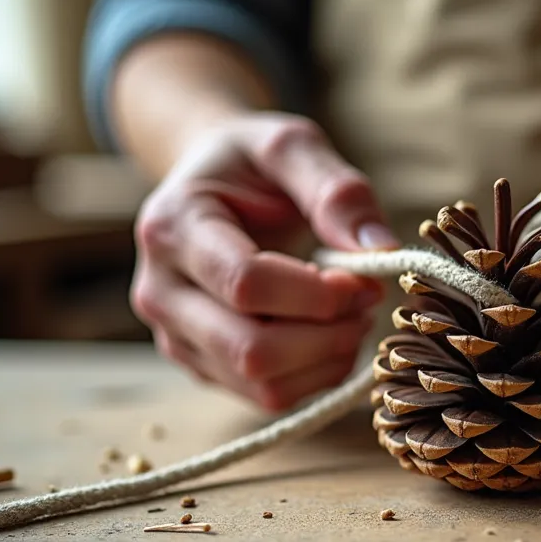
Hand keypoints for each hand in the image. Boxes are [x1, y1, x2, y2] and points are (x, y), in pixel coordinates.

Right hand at [130, 112, 398, 410]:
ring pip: (262, 385)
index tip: (362, 276)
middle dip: (328, 334)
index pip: (246, 284)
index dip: (317, 293)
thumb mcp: (291, 145)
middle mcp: (160, 292)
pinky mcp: (202, 365)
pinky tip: (332, 335)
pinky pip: (266, 396)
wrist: (209, 185)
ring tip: (351, 315)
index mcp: (172, 228)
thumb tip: (380, 250)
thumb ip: (336, 189)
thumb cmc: (251, 163)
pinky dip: (316, 375)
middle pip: (252, 350)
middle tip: (366, 300)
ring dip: (327, 359)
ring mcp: (175, 337)